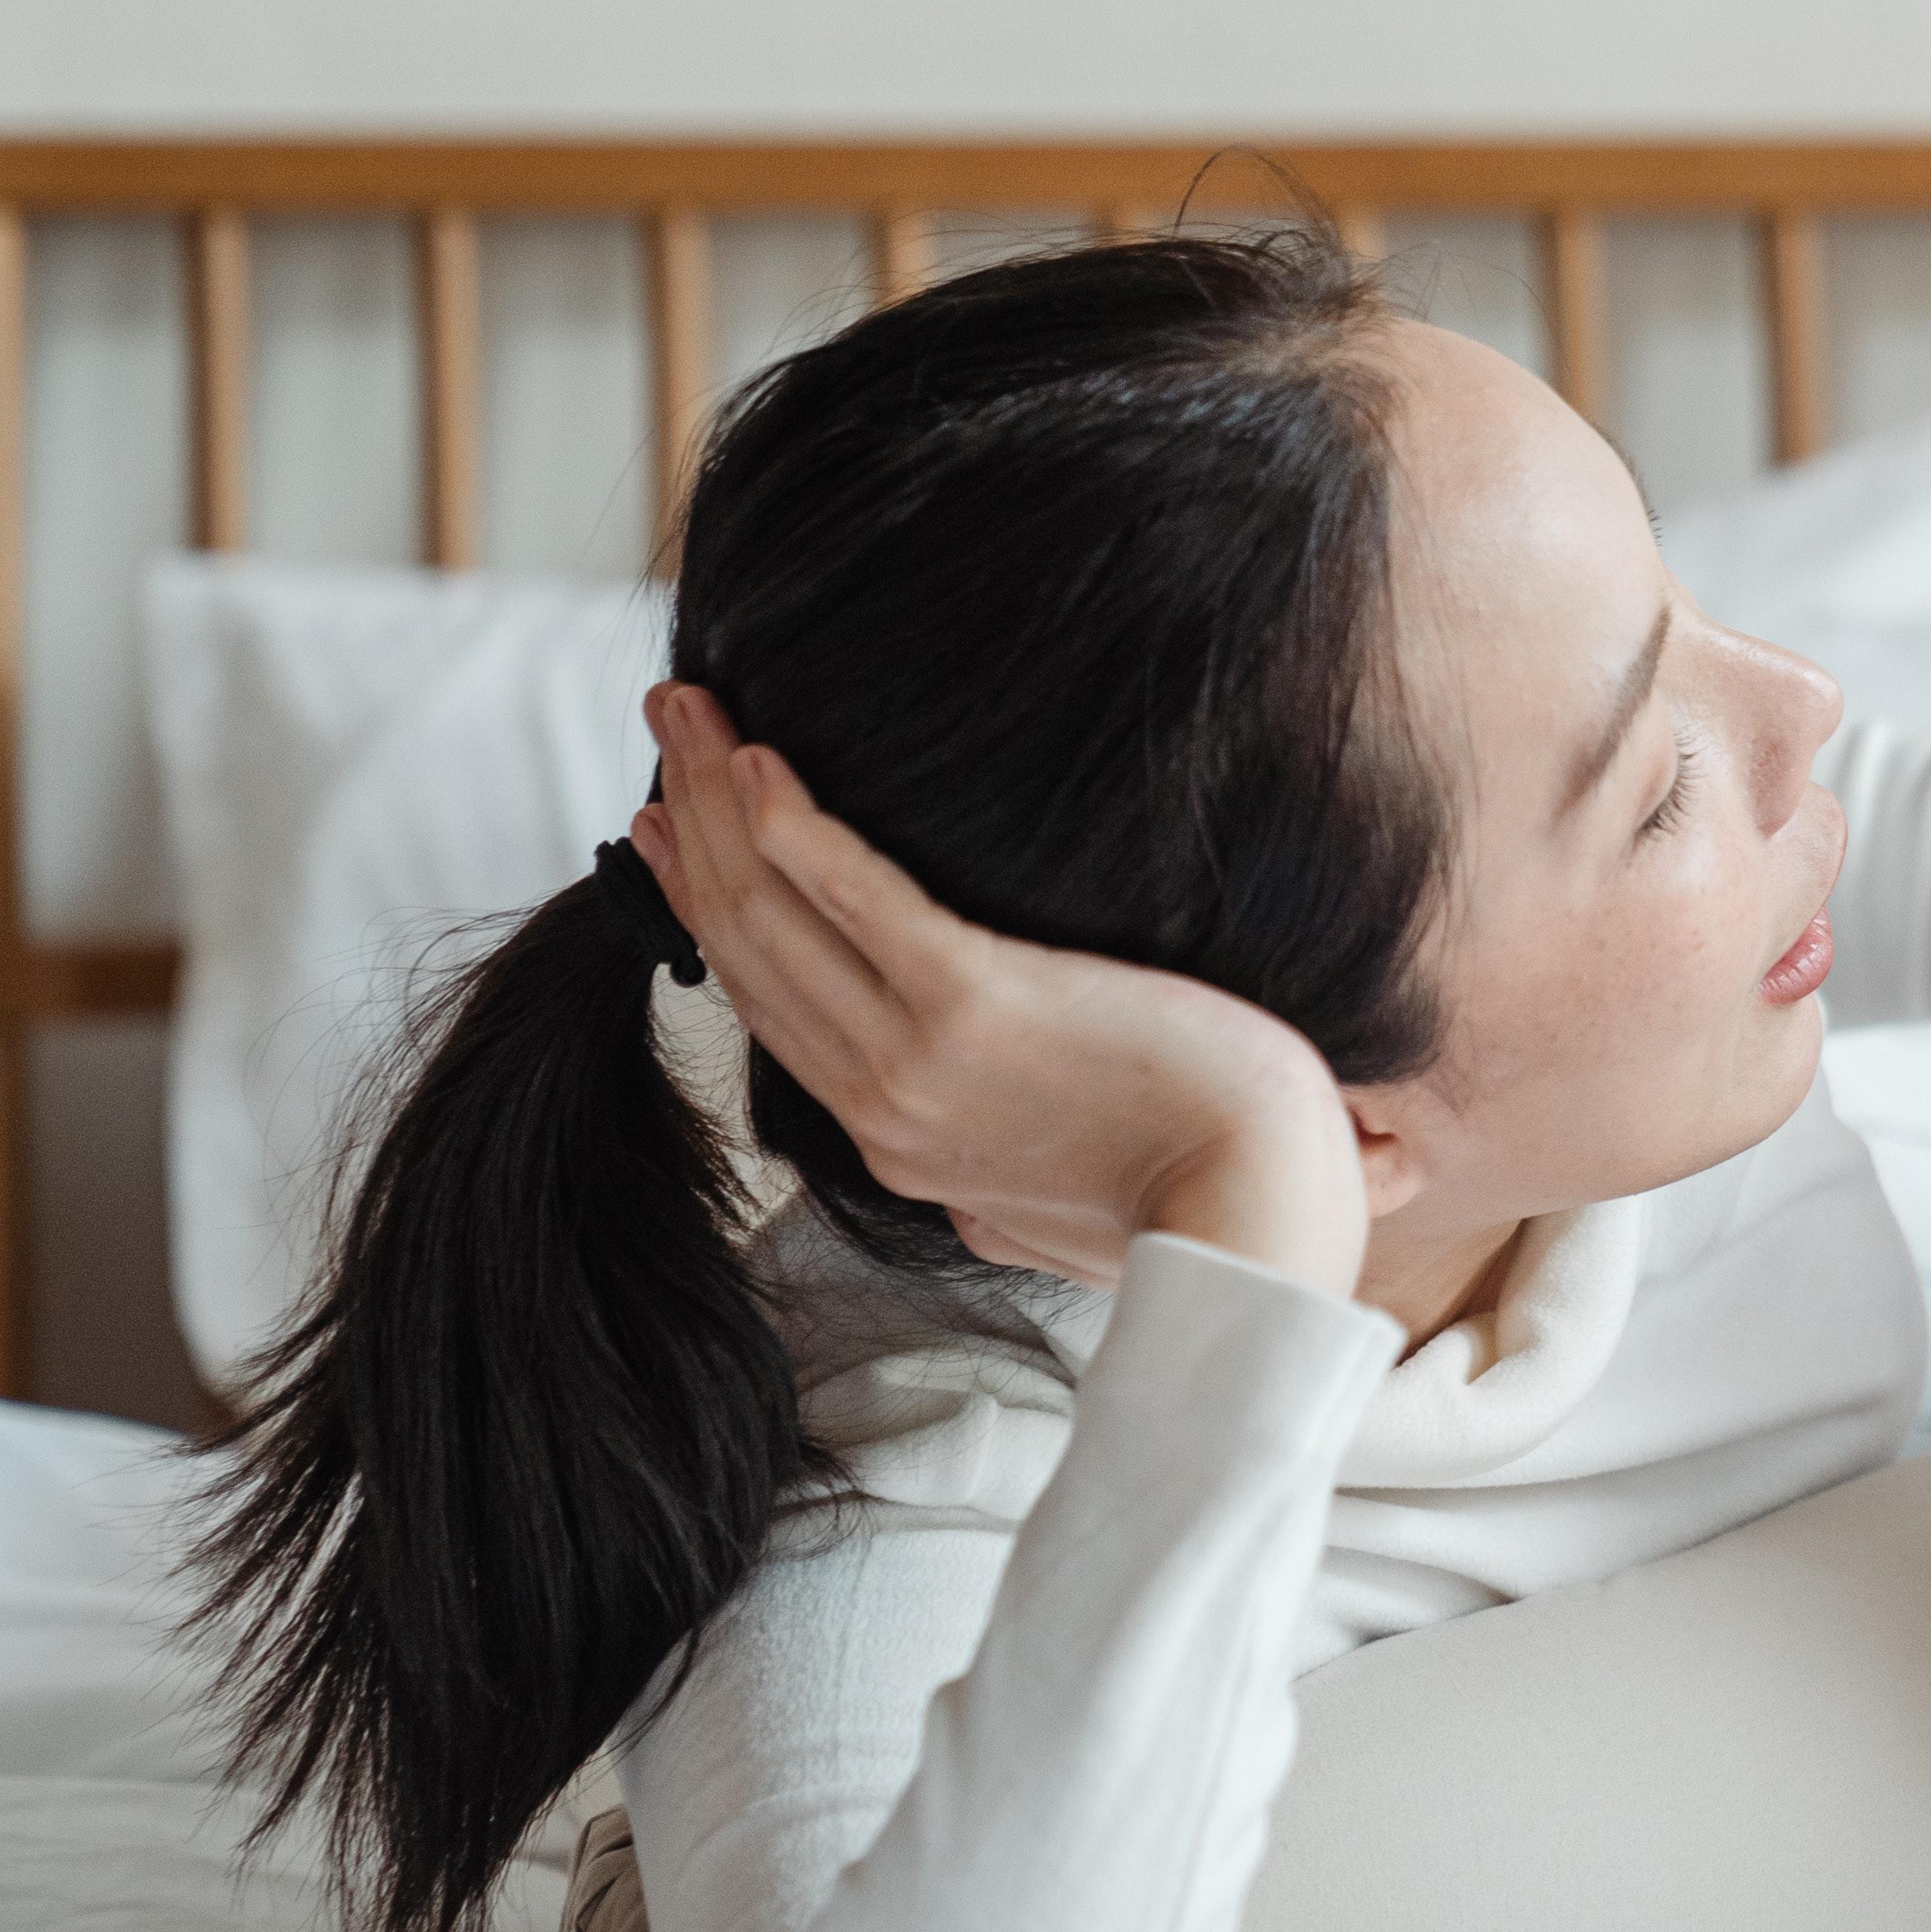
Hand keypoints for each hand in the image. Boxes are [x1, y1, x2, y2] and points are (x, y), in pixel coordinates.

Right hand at [632, 684, 1375, 1300]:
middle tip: (671, 724)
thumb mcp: (1053, 1218)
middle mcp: (881, 1103)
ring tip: (689, 706)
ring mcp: (916, 1061)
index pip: (767, 1001)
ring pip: (774, 909)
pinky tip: (765, 764)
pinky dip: (798, 828)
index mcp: (896, 1141)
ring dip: (719, 795)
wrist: (1259, 1225)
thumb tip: (975, 1196)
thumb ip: (993, 1188)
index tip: (673, 828)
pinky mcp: (977, 1006)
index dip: (709, 901)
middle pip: (748, 940)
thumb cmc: (1195, 1204)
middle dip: (692, 823)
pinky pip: (855, 899)